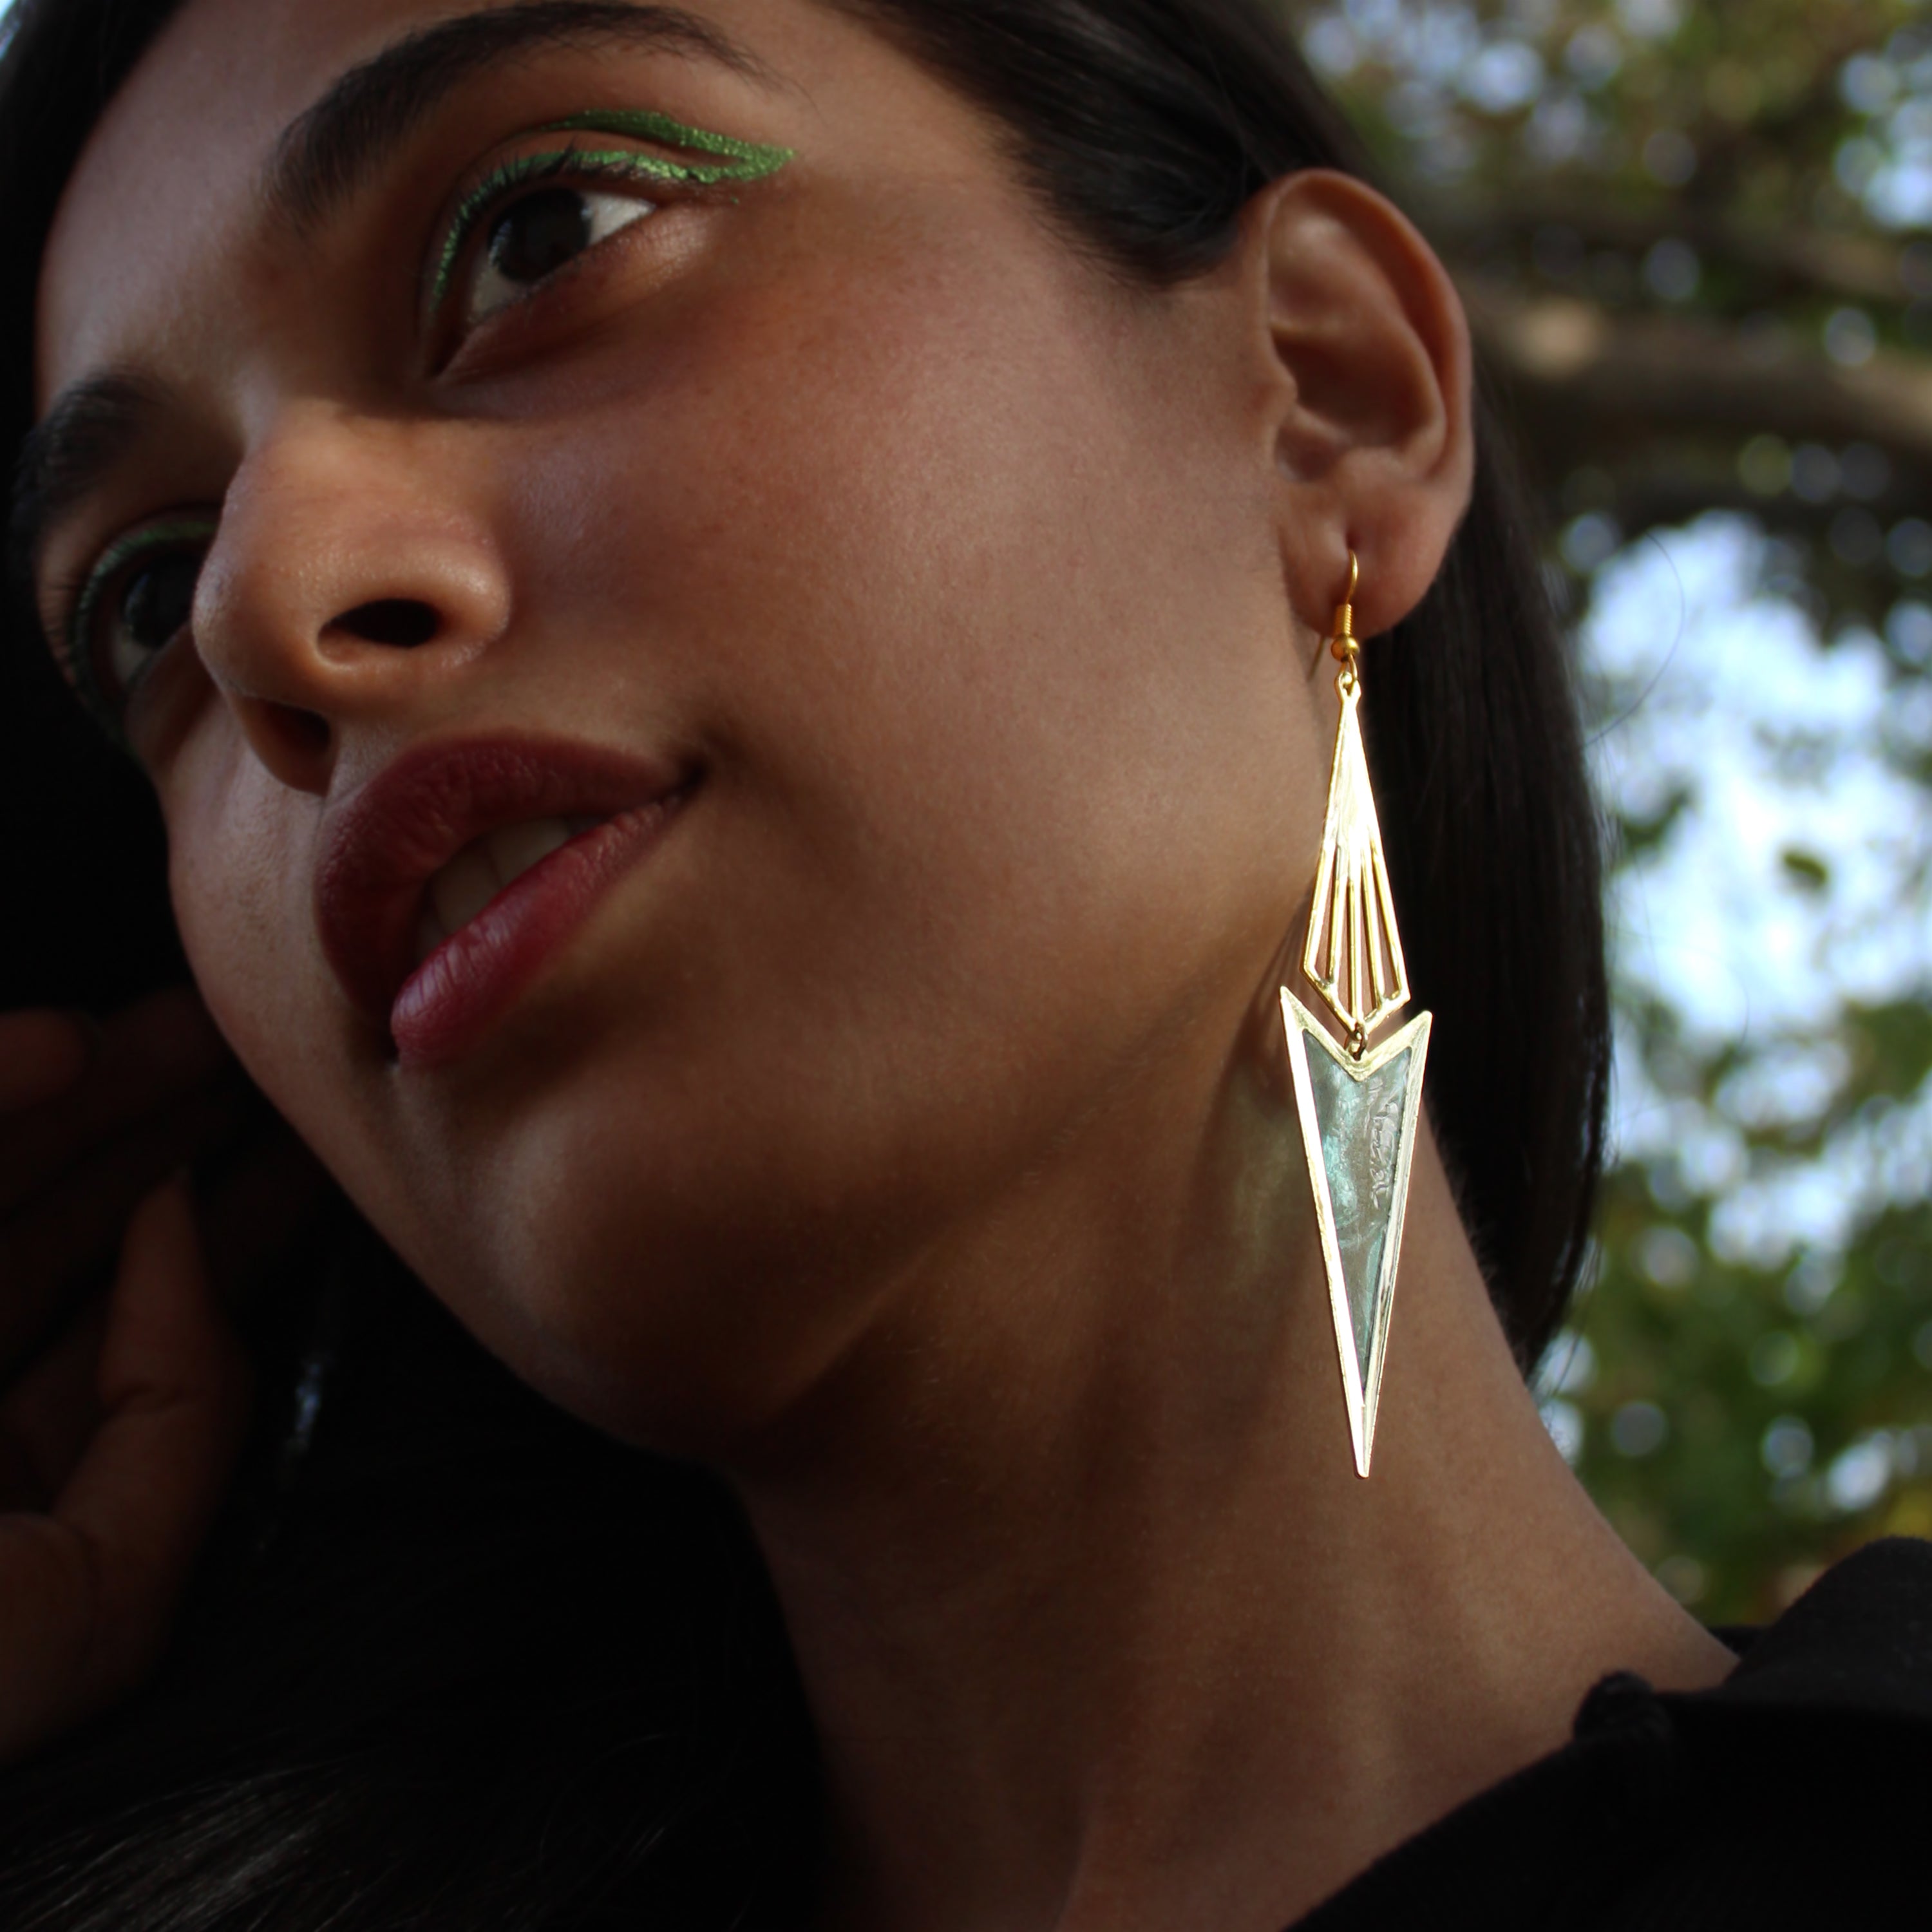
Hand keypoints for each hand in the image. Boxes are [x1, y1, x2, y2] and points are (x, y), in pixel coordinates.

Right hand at [0, 992, 325, 1765]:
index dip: (209, 1244)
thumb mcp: (91, 1602)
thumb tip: (182, 1229)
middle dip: (144, 1146)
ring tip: (183, 1025)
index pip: (111, 1341)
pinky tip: (54, 1047)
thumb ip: (173, 1416)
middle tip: (247, 1058)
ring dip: (64, 1099)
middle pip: (37, 1244)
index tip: (294, 1158)